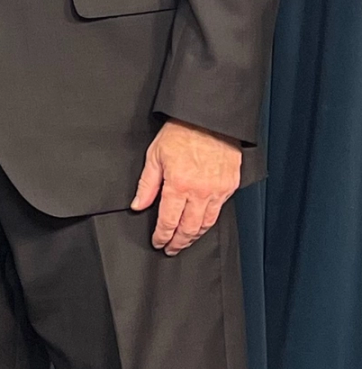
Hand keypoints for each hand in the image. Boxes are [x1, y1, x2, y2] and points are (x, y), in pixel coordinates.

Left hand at [130, 119, 241, 254]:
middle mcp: (200, 192)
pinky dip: (208, 222)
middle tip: (171, 249)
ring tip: (184, 242)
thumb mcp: (154, 156)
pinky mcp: (230, 187)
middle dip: (178, 242)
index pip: (168, 220)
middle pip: (188, 228)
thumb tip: (138, 205)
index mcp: (178, 184)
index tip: (158, 242)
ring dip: (194, 237)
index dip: (162, 235)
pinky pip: (219, 211)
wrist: (209, 119)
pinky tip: (201, 225)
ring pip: (206, 224)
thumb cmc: (181, 132)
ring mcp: (217, 191)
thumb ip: (147, 185)